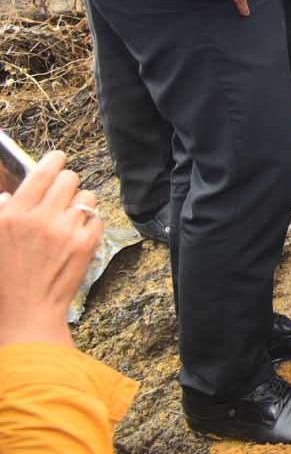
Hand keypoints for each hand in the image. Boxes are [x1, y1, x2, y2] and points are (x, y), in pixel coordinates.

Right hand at [0, 151, 102, 346]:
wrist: (26, 314)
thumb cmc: (4, 281)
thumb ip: (1, 214)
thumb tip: (9, 196)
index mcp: (14, 214)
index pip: (43, 171)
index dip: (54, 160)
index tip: (57, 159)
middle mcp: (41, 218)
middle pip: (70, 178)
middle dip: (66, 185)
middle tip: (60, 198)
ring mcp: (66, 230)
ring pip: (87, 196)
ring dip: (79, 205)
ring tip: (67, 221)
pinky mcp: (86, 244)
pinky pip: (97, 218)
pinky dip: (89, 224)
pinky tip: (75, 237)